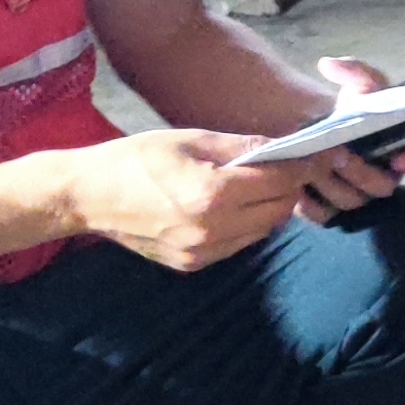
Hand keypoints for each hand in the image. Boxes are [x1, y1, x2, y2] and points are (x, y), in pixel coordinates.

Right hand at [69, 130, 308, 270]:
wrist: (88, 197)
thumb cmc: (137, 158)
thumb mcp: (191, 139)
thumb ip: (242, 147)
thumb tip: (284, 145)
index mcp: (211, 194)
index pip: (279, 182)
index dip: (302, 167)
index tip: (316, 155)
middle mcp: (211, 230)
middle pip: (278, 211)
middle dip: (288, 188)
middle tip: (285, 168)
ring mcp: (202, 253)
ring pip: (262, 231)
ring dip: (268, 209)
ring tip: (256, 186)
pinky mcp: (193, 265)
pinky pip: (238, 244)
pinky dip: (245, 225)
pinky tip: (230, 206)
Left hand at [292, 57, 404, 224]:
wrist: (310, 126)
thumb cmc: (342, 107)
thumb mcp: (355, 83)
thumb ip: (356, 71)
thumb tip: (331, 65)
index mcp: (398, 148)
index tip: (398, 157)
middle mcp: (381, 177)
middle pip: (381, 187)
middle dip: (361, 172)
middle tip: (338, 153)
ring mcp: (356, 195)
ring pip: (352, 202)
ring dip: (334, 186)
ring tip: (313, 166)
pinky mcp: (329, 209)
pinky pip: (324, 216)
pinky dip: (311, 205)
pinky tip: (297, 187)